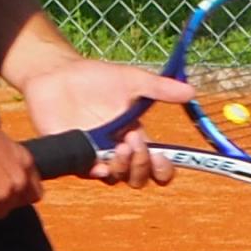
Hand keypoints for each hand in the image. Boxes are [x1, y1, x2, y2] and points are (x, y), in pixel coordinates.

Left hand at [17, 55, 190, 188]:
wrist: (58, 72)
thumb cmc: (96, 77)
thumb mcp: (132, 80)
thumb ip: (160, 88)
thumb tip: (192, 92)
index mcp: (135, 135)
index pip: (156, 164)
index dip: (163, 168)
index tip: (163, 156)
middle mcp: (117, 149)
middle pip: (139, 177)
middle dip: (143, 165)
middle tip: (135, 142)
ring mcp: (94, 154)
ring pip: (116, 178)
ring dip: (124, 167)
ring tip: (121, 145)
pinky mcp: (72, 154)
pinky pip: (88, 173)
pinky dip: (98, 171)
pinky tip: (101, 162)